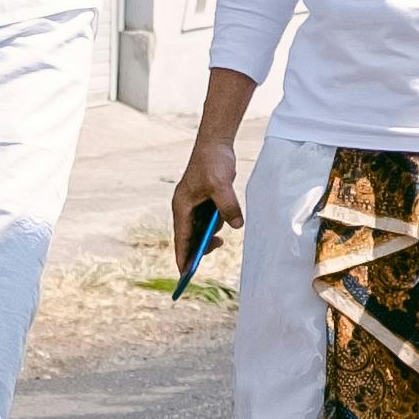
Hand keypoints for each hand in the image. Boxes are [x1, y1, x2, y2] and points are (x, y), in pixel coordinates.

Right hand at [170, 120, 243, 275]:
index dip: (183, 257)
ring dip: (210, 233)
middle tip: (217, 249)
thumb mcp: (221, 185)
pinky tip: (225, 218)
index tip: (185, 275)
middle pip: (189, 236)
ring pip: (200, 228)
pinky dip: (216, 223)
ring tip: (220, 232)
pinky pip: (209, 219)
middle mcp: (185, 207)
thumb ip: (228, 206)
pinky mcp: (205, 200)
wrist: (216, 143)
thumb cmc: (213, 162)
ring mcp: (194, 204)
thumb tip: (237, 226)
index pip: (181, 238)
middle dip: (199, 248)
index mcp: (182, 206)